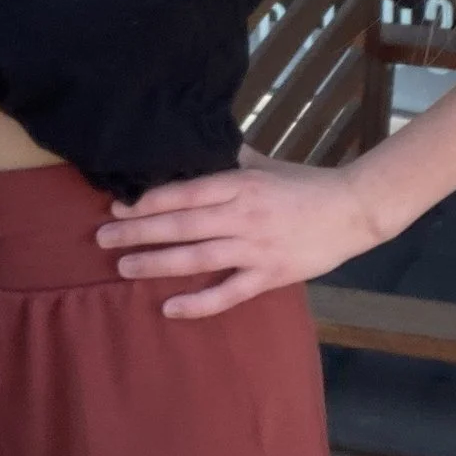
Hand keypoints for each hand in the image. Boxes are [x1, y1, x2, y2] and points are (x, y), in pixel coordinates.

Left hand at [95, 151, 391, 319]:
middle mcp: (243, 215)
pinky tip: (169, 308)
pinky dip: (198, 303)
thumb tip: (194, 148)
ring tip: (123, 266)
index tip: (118, 205)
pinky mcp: (270, 275)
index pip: (186, 192)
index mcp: (241, 184)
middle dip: (139, 231)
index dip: (149, 201)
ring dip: (156, 262)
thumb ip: (229, 160)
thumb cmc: (305, 185)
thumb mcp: (264, 164)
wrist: (352, 209)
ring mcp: (256, 247)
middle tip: (102, 237)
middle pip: (182, 224)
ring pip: (197, 257)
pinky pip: (228, 293)